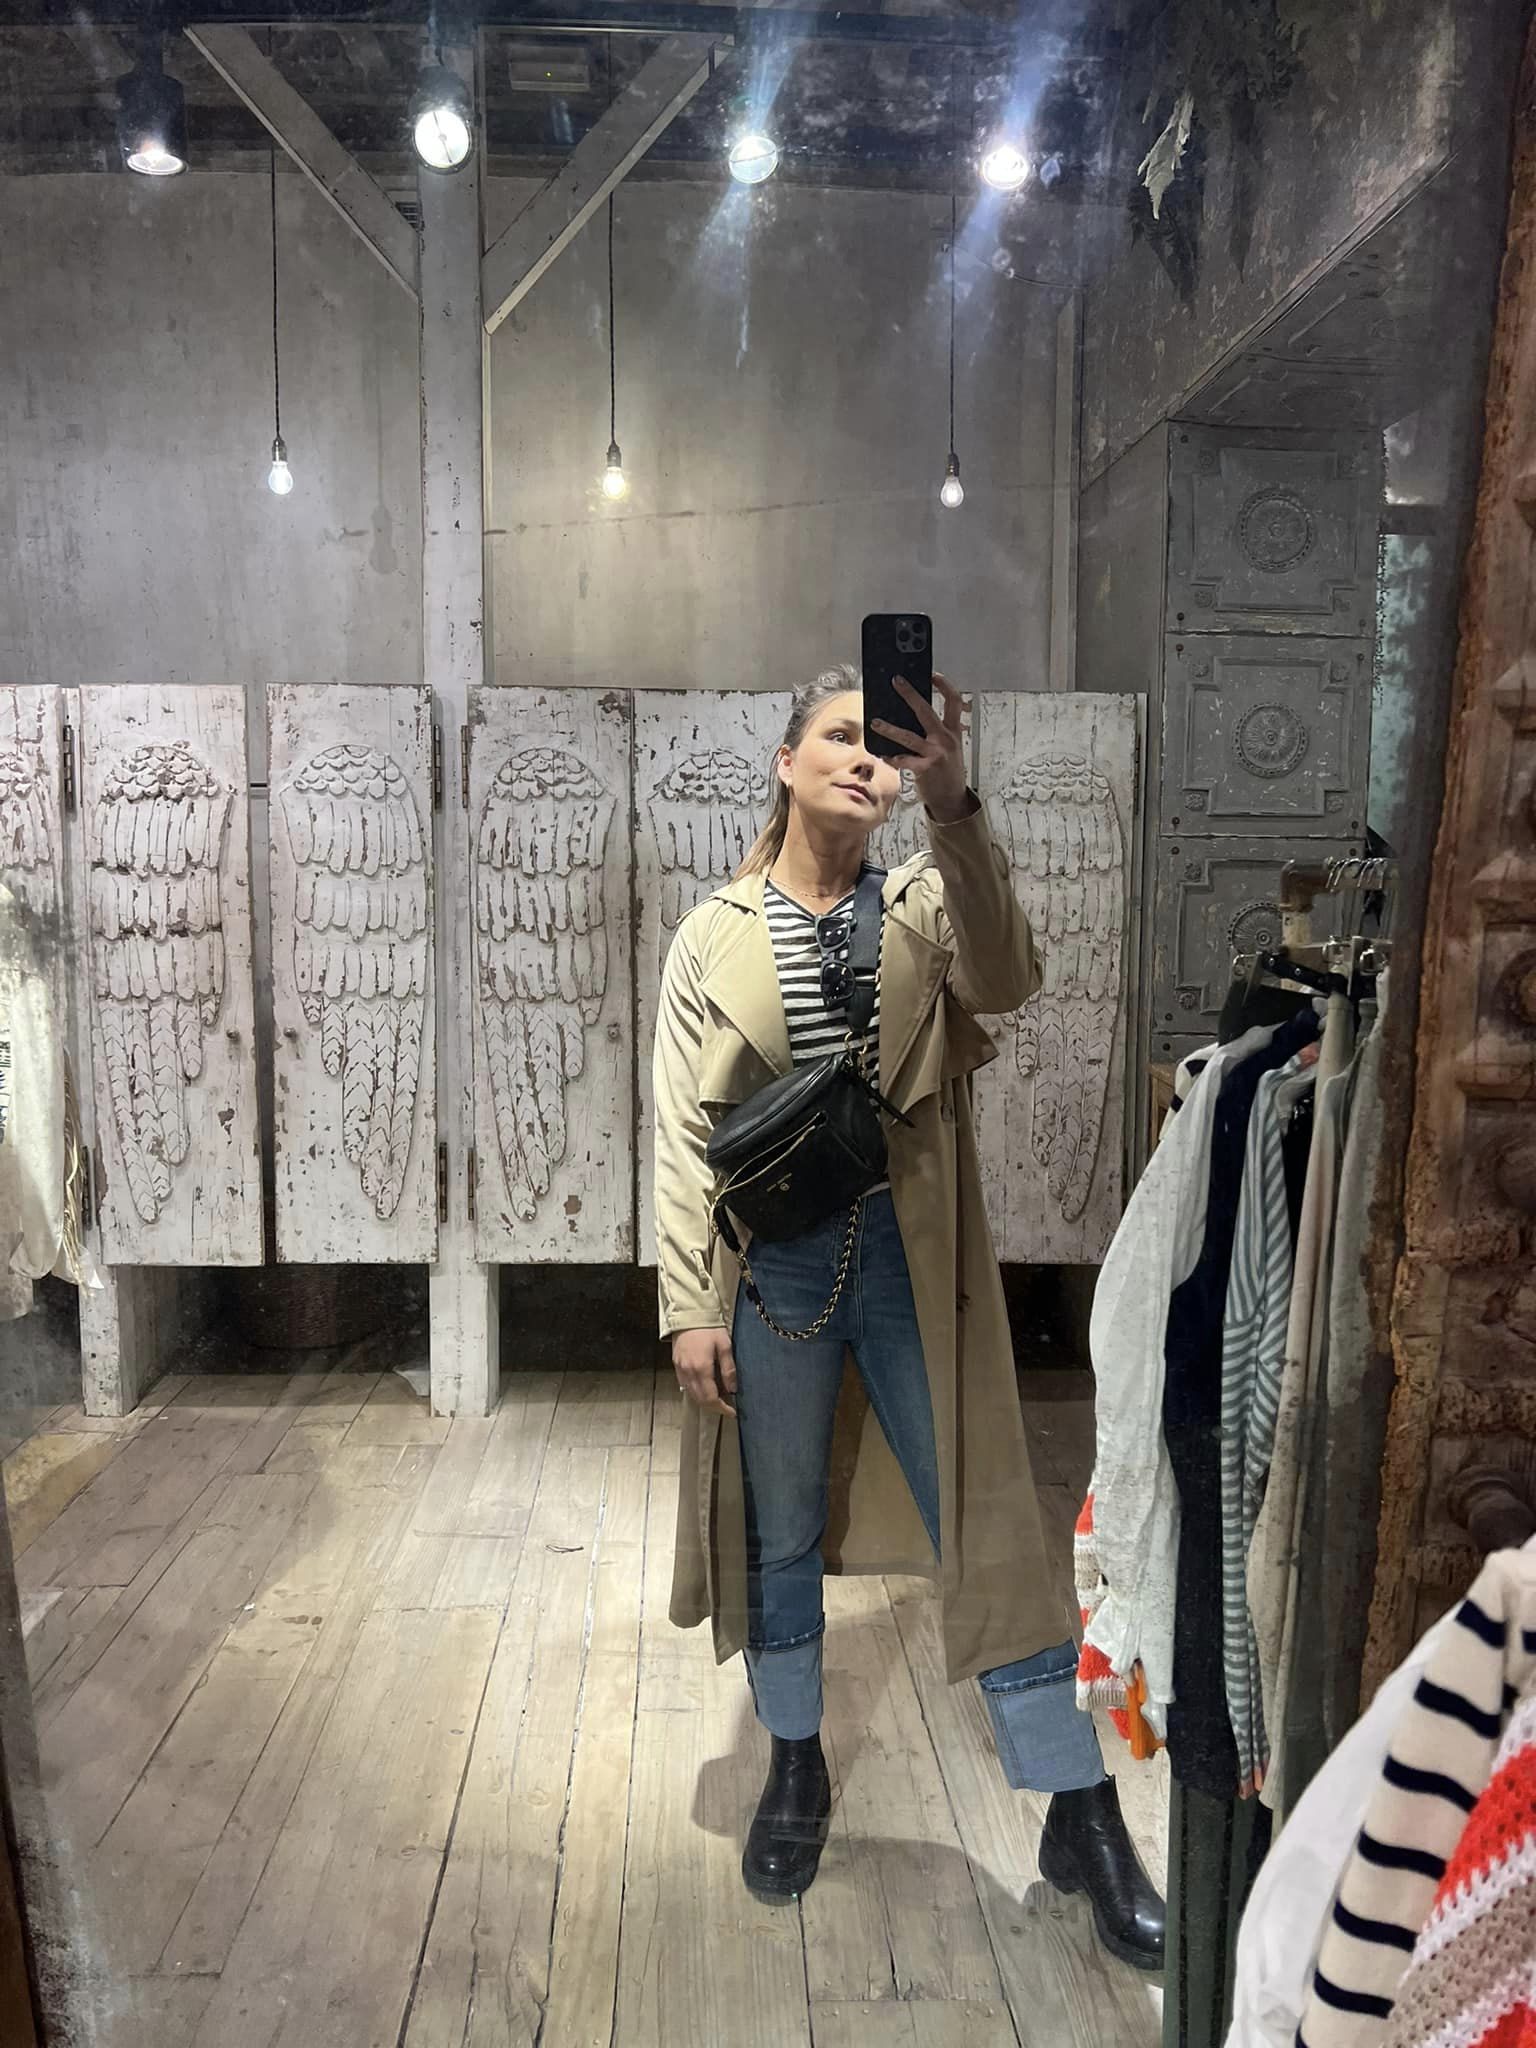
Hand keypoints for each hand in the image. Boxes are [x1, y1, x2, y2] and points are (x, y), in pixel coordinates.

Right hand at [672, 1326, 737, 1417]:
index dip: (722, 1408)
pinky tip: (705, 1387)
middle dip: (714, 1407)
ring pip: (691, 1394)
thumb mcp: (725, 1345)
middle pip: (700, 1400)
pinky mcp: (676, 1364)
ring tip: (718, 1398)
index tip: (732, 1412)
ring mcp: (680, 1369)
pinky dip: (695, 1391)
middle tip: (727, 1407)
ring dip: (704, 1400)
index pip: (711, 1398)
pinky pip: (685, 1385)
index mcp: (701, 1368)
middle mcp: (688, 1372)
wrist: (689, 1313)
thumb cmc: (710, 1327)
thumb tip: (733, 1389)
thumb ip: (728, 1369)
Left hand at [871, 672, 971, 822]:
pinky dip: (892, 758)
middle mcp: (946, 739)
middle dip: (910, 694)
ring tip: (875, 722)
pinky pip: (904, 760)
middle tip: (896, 681)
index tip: (932, 674)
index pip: (953, 701)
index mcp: (953, 731)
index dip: (944, 685)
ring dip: (889, 729)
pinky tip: (882, 755)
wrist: (952, 799)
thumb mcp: (948, 747)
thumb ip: (934, 732)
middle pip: (926, 710)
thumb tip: (909, 716)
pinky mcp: (926, 768)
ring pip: (908, 736)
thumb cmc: (947, 772)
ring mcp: (936, 753)